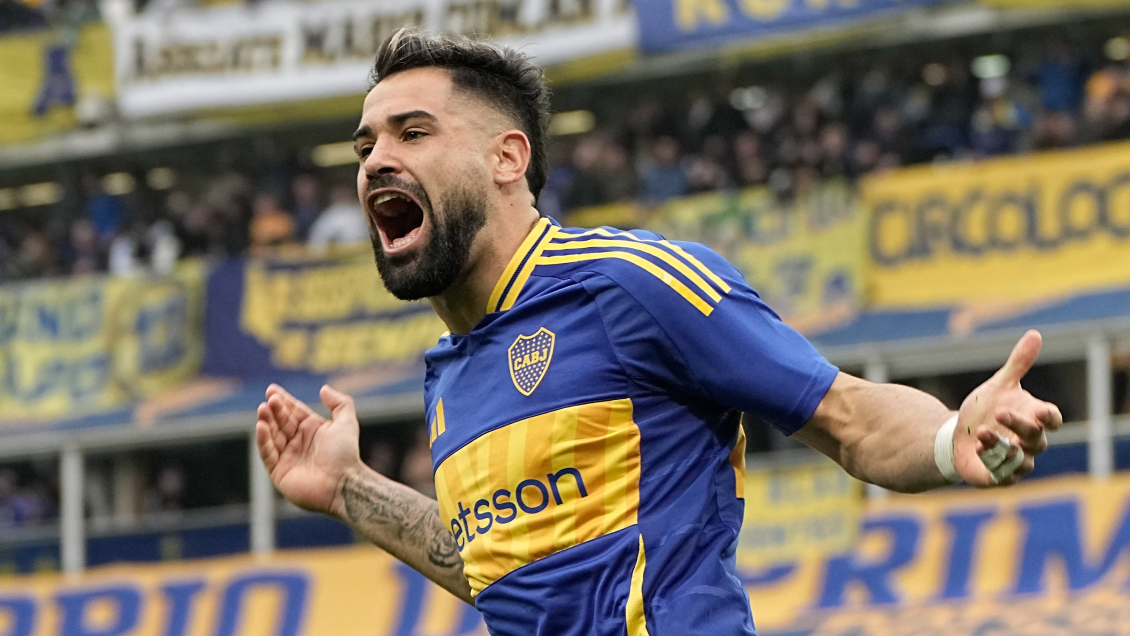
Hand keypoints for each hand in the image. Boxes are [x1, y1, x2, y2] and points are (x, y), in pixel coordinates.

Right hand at [255, 383, 363, 518]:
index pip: (293, 411)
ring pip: (272, 435)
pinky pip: (267, 453)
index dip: (283, 400)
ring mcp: (287, 456)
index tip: (271, 389)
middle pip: (281, 422)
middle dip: (273, 410)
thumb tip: (324, 389)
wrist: (343, 483)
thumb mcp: (347, 423)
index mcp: (312, 429)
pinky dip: (263, 440)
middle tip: (269, 400)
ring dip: (266, 422)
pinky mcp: (278, 471)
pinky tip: (260, 426)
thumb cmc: (346, 454)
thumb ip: (340, 403)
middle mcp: (298, 442)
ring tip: (262, 410)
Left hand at [954, 330, 1063, 486]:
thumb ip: (1018, 364)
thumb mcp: (999, 385)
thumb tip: (1035, 334)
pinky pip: (1003, 475)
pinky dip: (993, 464)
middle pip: (1036, 438)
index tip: (1041, 410)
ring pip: (1019, 459)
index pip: (1052, 419)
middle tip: (999, 413)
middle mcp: (1030, 442)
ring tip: (980, 433)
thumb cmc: (985, 409)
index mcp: (1033, 418)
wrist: (959, 434)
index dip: (1050, 417)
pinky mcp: (1000, 476)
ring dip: (1001, 446)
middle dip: (1020, 426)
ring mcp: (1017, 461)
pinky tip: (977, 449)